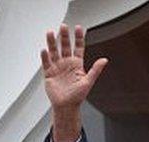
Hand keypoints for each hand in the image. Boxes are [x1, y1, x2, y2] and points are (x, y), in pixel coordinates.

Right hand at [39, 24, 107, 141]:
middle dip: (64, 36)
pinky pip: (46, 62)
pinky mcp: (49, 73)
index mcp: (77, 64)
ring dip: (52, 42)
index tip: (78, 28)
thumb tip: (104, 60)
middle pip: (64, 46)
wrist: (66, 106)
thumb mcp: (88, 82)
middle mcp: (67, 63)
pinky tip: (44, 50)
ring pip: (54, 52)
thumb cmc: (78, 96)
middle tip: (63, 26)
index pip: (78, 47)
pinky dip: (45, 56)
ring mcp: (57, 67)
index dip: (78, 38)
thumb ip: (95, 70)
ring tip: (50, 32)